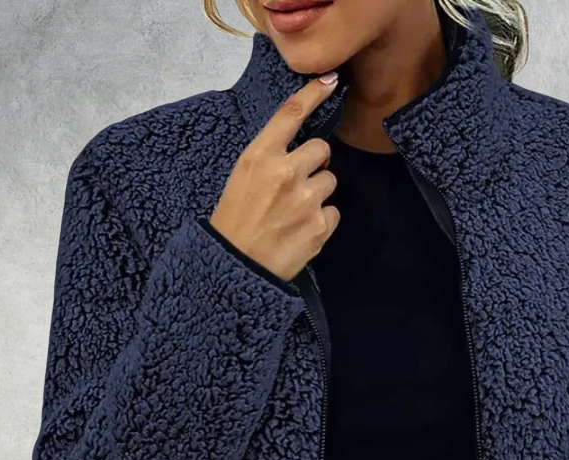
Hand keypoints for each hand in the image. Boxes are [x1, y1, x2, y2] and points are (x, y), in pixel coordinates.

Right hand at [208, 72, 341, 282]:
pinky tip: (300, 231)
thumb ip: (271, 159)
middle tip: (297, 184)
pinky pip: (333, 212)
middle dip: (315, 164)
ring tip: (294, 213)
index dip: (313, 95)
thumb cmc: (234, 222)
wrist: (234, 267)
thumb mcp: (241, 178)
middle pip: (322, 150)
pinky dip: (321, 221)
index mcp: (260, 157)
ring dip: (318, 194)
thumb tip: (308, 153)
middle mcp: (286, 173)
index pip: (291, 114)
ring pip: (330, 182)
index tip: (328, 82)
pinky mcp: (319, 226)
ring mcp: (305, 200)